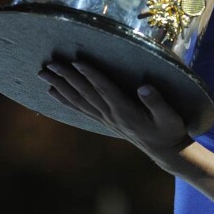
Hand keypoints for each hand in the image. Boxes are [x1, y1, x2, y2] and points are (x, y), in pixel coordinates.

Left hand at [38, 61, 191, 168]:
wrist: (164, 150)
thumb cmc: (169, 129)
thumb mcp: (169, 116)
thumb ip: (157, 102)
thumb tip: (145, 87)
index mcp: (125, 111)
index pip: (104, 89)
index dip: (91, 75)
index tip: (76, 62)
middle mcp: (111, 115)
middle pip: (85, 94)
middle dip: (67, 78)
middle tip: (49, 65)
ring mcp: (106, 118)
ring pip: (78, 100)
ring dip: (61, 87)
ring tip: (44, 75)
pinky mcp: (104, 120)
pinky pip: (80, 109)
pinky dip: (65, 99)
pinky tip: (54, 92)